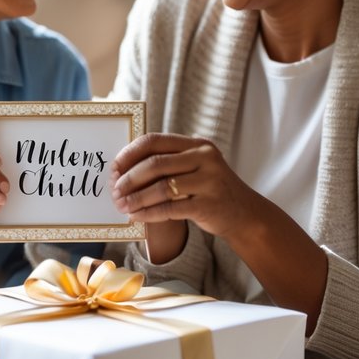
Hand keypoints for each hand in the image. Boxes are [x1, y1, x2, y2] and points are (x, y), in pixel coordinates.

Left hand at [111, 133, 268, 252]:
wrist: (245, 214)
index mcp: (197, 145)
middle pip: (155, 164)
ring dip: (137, 199)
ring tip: (122, 206)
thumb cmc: (210, 190)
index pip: (155, 141)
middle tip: (114, 191)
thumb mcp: (196, 168)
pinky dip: (149, 213)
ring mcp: (209, 181)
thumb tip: (124, 170)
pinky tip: (137, 217)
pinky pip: (170, 209)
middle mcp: (205, 158)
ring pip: (161, 188)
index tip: (114, 167)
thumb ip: (169, 163)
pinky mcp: (208, 205)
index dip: (130, 153)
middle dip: (129, 179)